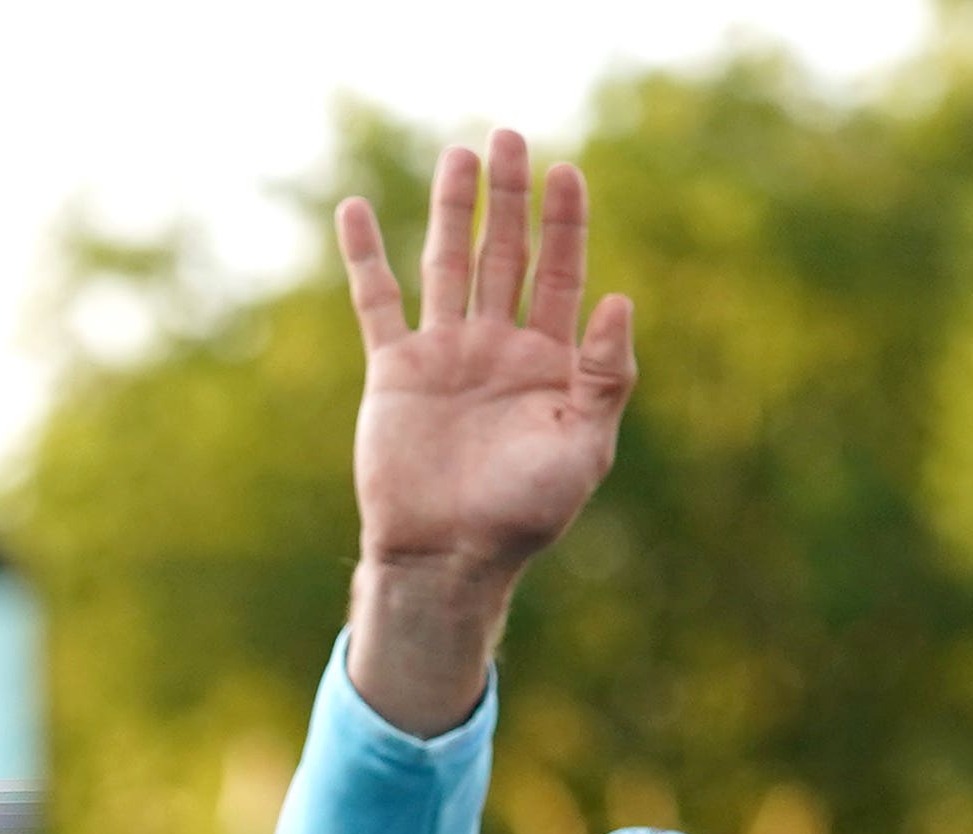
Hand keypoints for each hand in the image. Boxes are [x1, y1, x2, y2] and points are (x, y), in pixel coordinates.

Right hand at [337, 130, 633, 735]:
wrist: (447, 558)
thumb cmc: (523, 516)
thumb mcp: (585, 447)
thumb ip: (605, 375)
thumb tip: (618, 298)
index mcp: (547, 361)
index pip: (559, 272)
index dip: (565, 220)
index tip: (567, 171)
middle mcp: (495, 347)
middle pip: (504, 252)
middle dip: (509, 195)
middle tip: (509, 136)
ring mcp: (443, 355)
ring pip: (447, 263)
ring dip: (451, 208)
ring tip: (459, 153)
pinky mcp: (393, 372)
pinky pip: (376, 302)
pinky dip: (363, 256)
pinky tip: (355, 211)